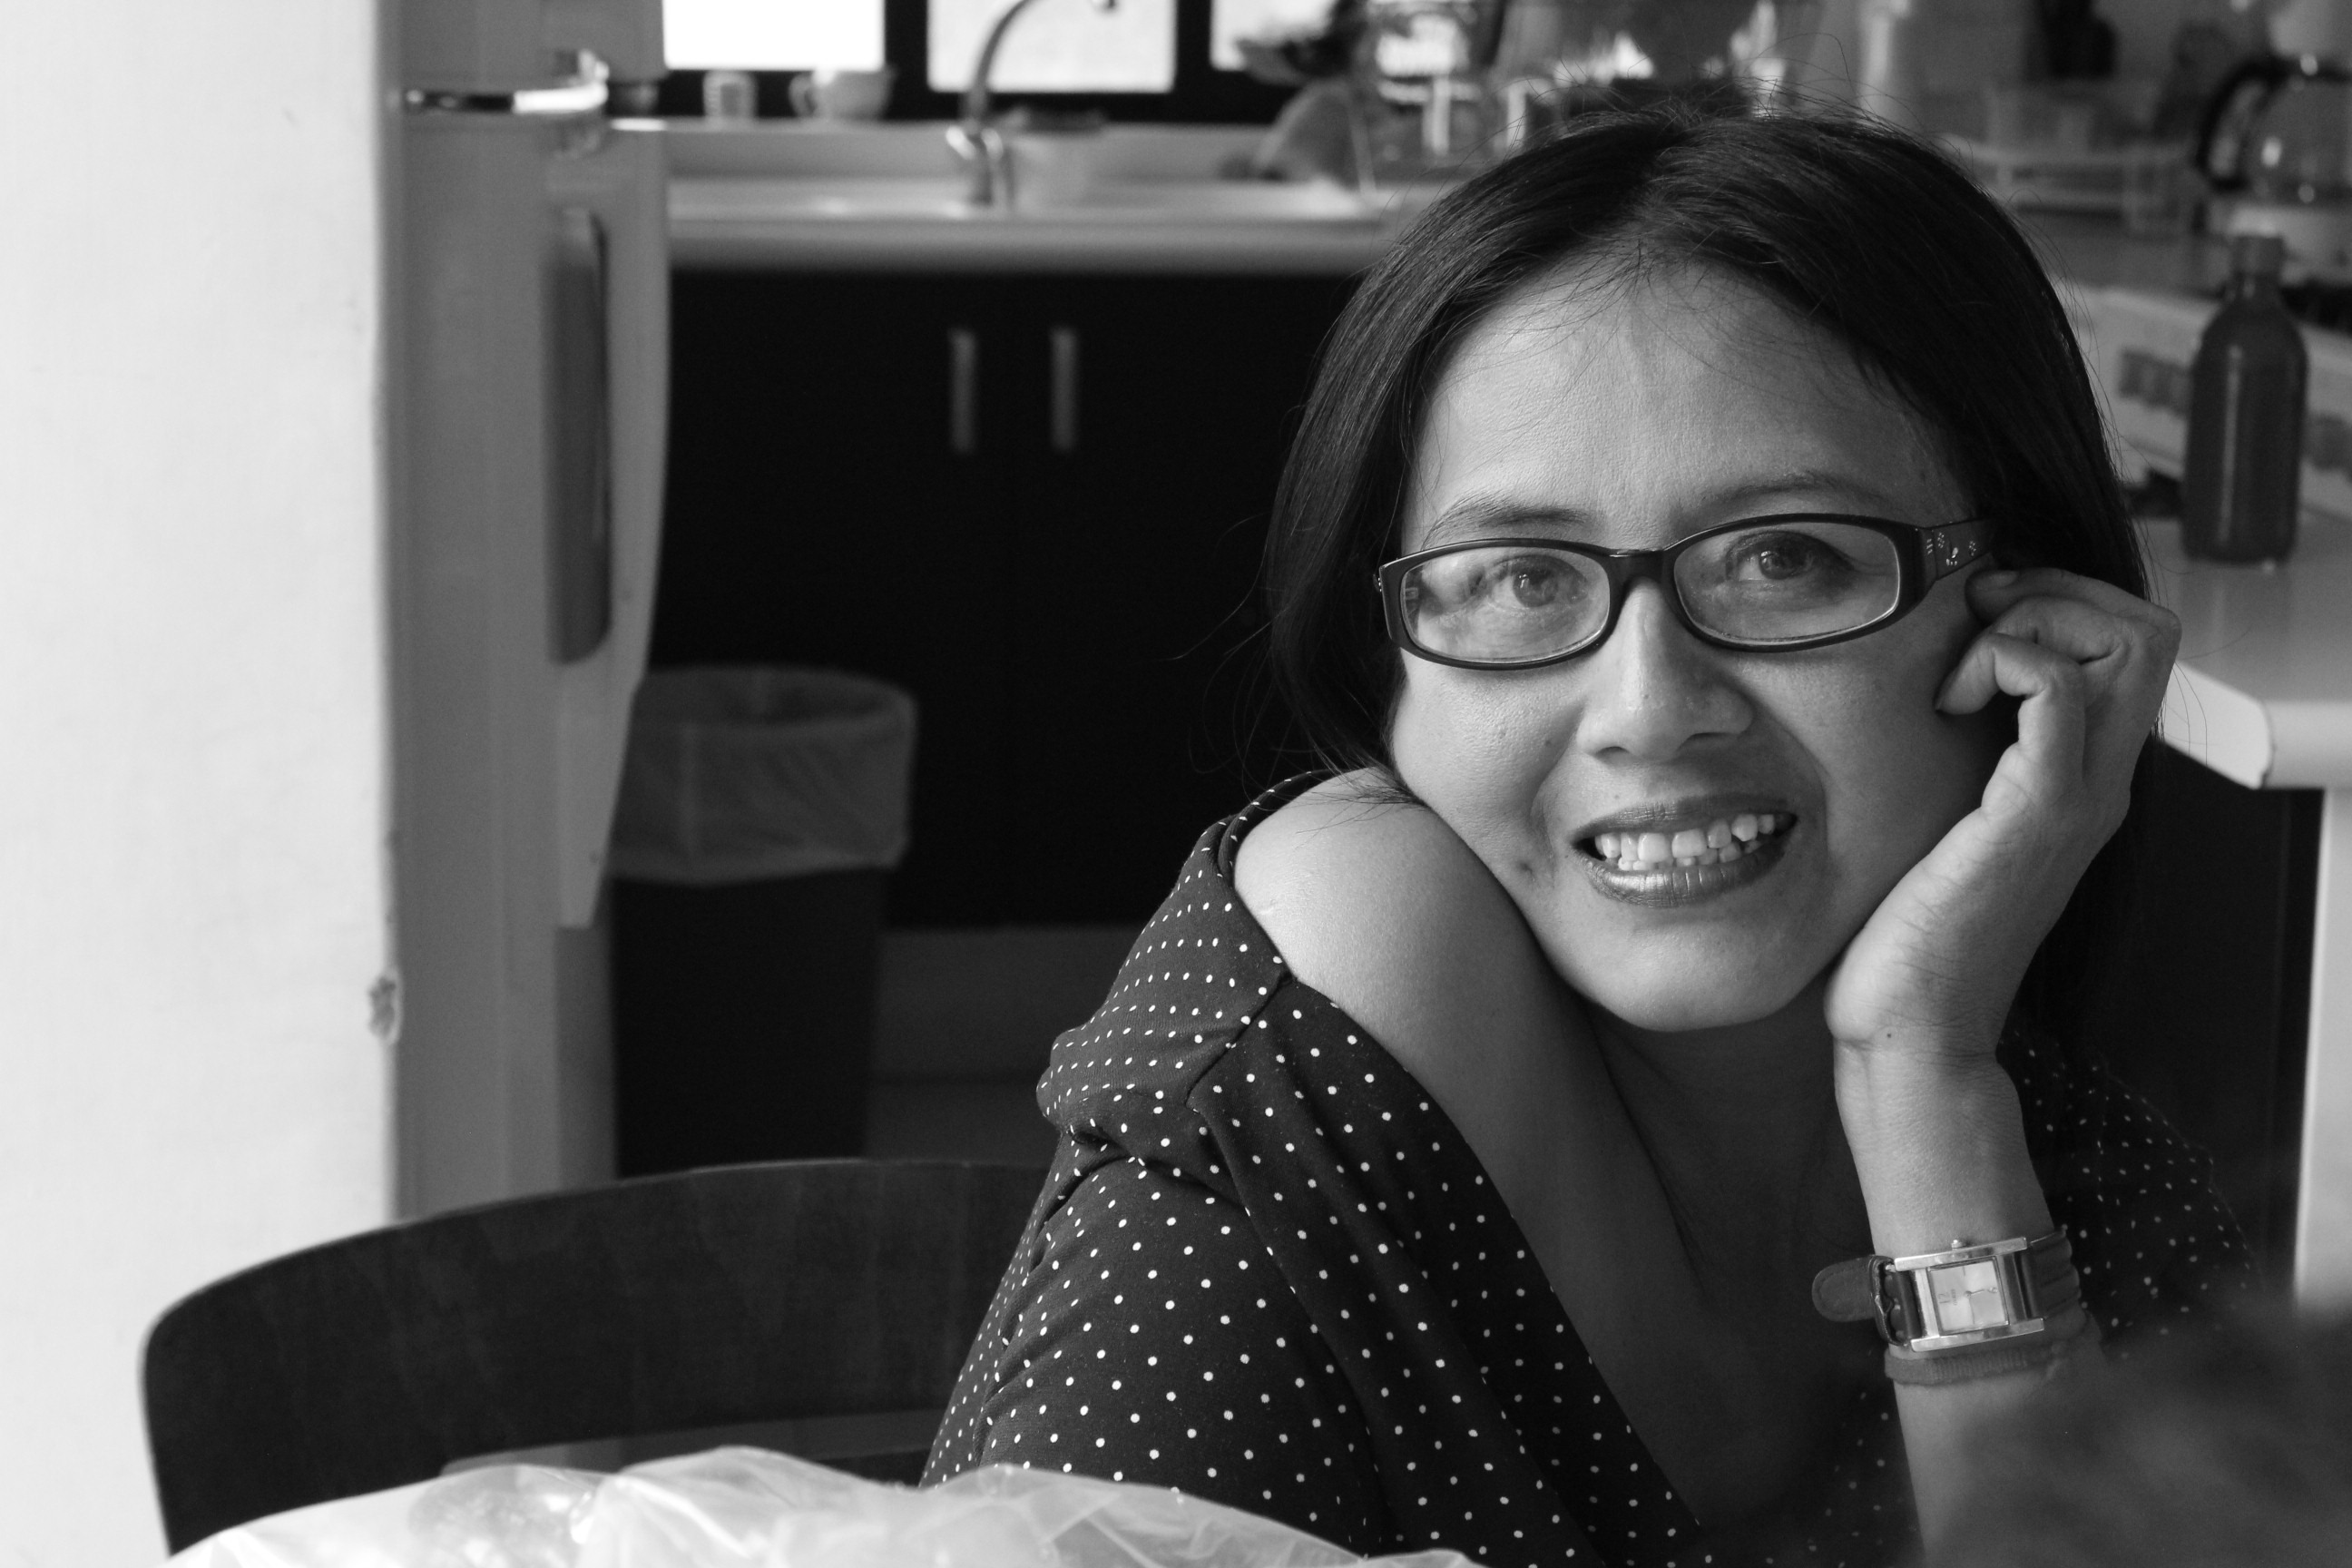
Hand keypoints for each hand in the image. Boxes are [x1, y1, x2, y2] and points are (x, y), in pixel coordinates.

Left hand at [1823, 567, 2179, 1065]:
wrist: (1910, 1025)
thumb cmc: (1908, 932)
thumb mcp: (1943, 820)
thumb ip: (1965, 760)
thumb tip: (1932, 690)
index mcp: (2082, 778)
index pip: (2133, 643)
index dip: (2062, 601)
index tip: (1976, 625)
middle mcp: (2100, 781)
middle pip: (2149, 628)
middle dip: (2056, 592)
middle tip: (1973, 630)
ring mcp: (2079, 795)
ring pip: (2126, 640)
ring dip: (2030, 623)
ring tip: (1957, 678)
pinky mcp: (2037, 811)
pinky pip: (2057, 689)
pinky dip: (2003, 660)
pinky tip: (1946, 706)